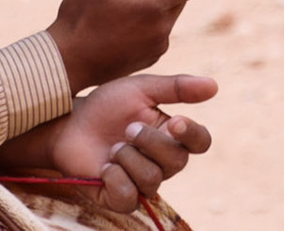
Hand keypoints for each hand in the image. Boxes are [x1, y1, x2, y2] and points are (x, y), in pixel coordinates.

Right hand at [47, 0, 208, 89]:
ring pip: (168, 13)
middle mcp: (162, 28)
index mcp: (153, 6)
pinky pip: (158, 30)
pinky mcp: (149, 58)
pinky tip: (119, 22)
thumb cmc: (79, 18)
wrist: (65, 65)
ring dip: (155, 1)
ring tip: (121, 2)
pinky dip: (148, 19)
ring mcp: (157, 46)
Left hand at [50, 74, 216, 213]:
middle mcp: (162, 162)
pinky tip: (104, 167)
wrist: (69, 123)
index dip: (192, 135)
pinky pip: (129, 198)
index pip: (200, 142)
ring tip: (112, 147)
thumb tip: (214, 86)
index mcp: (172, 135)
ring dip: (128, 158)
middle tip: (128, 128)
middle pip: (177, 162)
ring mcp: (141, 182)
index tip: (173, 122)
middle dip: (150, 142)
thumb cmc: (107, 105)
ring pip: (152, 180)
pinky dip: (115, 179)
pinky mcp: (119, 198)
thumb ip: (176, 87)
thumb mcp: (140, 88)